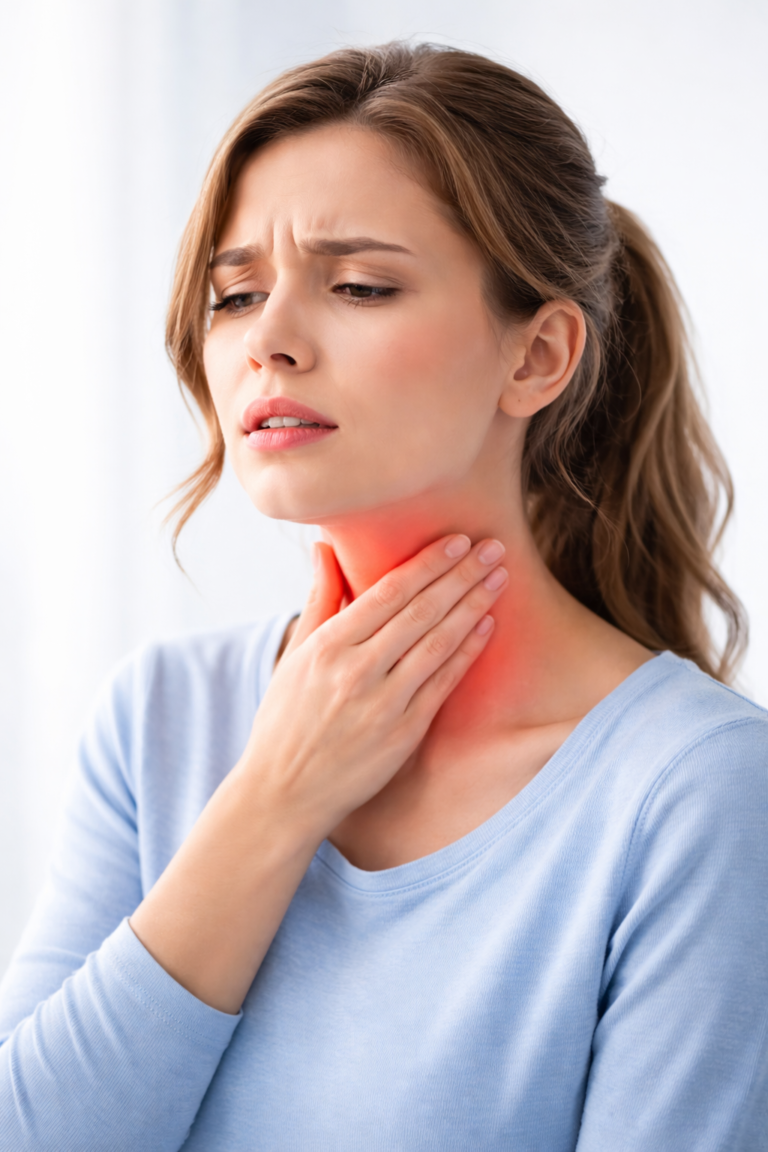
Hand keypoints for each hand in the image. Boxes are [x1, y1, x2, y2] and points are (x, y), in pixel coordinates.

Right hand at [238, 534, 507, 838]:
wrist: (284, 793)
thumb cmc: (285, 720)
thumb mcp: (294, 655)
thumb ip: (319, 599)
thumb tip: (324, 546)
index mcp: (327, 646)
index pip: (388, 593)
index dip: (427, 564)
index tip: (457, 539)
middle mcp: (356, 671)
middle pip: (420, 612)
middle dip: (461, 575)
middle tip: (494, 547)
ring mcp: (383, 704)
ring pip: (438, 643)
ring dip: (473, 606)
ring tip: (499, 578)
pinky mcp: (403, 733)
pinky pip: (443, 684)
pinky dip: (467, 652)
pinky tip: (486, 626)